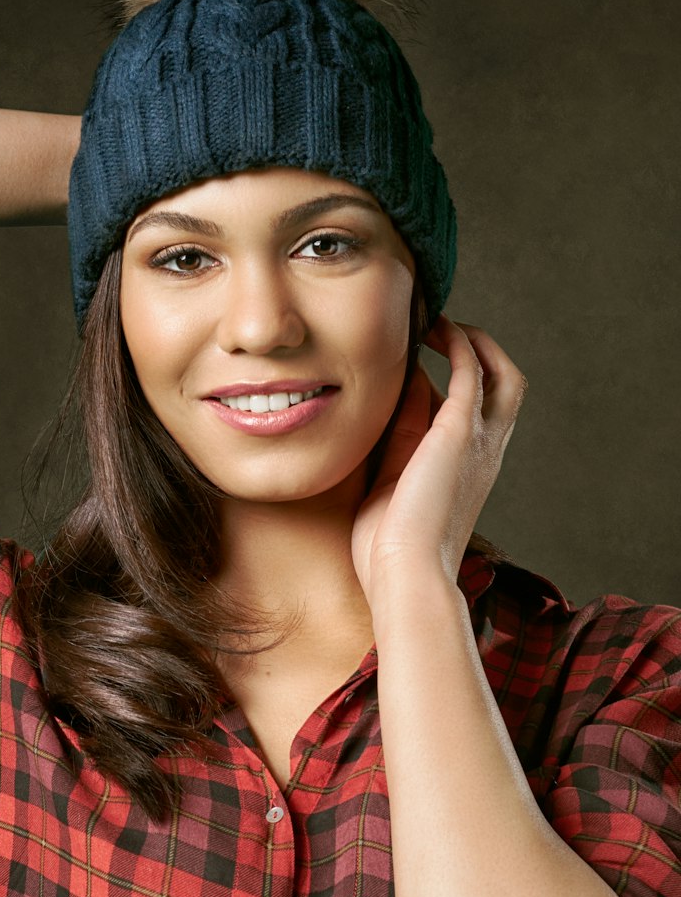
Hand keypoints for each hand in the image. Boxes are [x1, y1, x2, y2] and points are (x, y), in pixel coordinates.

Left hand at [351, 316, 527, 602]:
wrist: (404, 573)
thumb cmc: (388, 547)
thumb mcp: (391, 481)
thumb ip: (399, 437)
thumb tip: (397, 391)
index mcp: (469, 470)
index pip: (475, 410)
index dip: (452, 380)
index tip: (421, 359)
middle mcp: (485, 452)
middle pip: (508, 387)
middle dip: (483, 351)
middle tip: (444, 332)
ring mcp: (479, 441)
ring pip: (502, 374)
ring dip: (475, 341)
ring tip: (440, 323)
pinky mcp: (460, 431)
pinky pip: (471, 371)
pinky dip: (459, 344)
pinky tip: (433, 330)